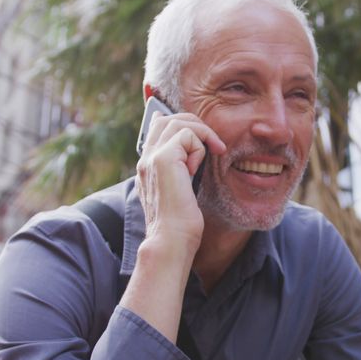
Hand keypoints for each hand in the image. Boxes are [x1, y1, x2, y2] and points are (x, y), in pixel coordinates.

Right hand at [136, 111, 225, 255]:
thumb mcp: (182, 193)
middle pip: (167, 120)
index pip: (155, 129)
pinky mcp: (163, 159)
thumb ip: (182, 173)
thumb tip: (191, 157)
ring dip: (201, 133)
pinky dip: (200, 146)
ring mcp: (152, 158)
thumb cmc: (180, 224)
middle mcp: (146, 160)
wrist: (171, 240)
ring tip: (214, 150)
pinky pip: (186, 135)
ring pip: (177, 122)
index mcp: (147, 167)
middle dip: (194, 124)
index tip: (192, 123)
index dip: (172, 119)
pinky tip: (198, 168)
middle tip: (212, 142)